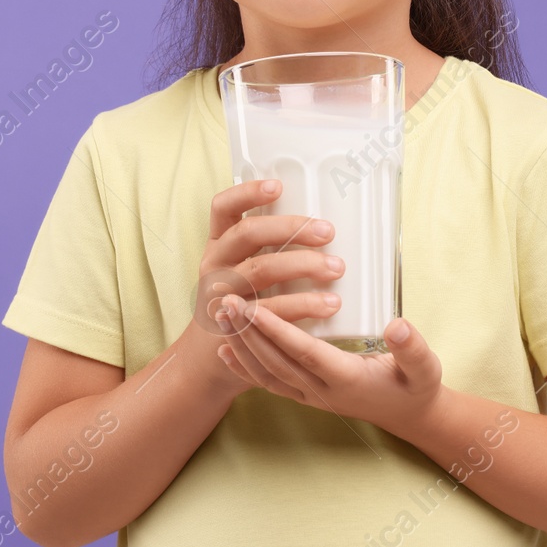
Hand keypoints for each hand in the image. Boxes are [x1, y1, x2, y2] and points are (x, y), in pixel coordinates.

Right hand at [184, 178, 345, 398]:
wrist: (209, 360)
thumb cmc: (241, 304)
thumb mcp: (241, 269)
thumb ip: (267, 248)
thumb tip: (324, 227)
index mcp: (217, 244)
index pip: (223, 207)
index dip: (247, 193)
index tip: (278, 186)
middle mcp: (214, 264)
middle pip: (247, 234)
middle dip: (290, 228)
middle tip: (327, 231)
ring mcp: (221, 294)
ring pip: (260, 269)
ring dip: (302, 265)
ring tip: (337, 268)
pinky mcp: (235, 325)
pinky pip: (269, 311)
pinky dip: (302, 306)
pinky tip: (330, 305)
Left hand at [217, 297, 443, 436]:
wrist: (410, 416)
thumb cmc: (416, 385)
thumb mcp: (425, 367)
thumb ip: (412, 347)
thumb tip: (397, 325)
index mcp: (347, 379)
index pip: (304, 352)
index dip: (277, 331)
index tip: (253, 308)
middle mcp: (322, 391)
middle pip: (276, 361)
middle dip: (248, 332)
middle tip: (225, 301)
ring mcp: (310, 395)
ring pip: (267, 372)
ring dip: (241, 345)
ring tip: (221, 315)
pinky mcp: (305, 395)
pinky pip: (268, 383)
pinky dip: (244, 367)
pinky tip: (224, 349)